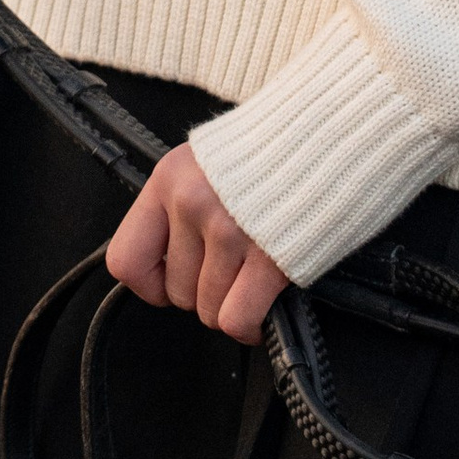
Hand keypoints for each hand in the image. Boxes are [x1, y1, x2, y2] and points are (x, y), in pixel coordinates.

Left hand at [104, 142, 288, 340]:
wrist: (331, 133)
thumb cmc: (272, 152)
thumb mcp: (206, 164)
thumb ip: (179, 209)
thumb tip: (164, 268)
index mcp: (169, 180)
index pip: (127, 260)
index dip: (151, 284)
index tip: (171, 281)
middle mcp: (192, 204)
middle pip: (178, 293)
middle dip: (206, 293)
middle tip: (232, 271)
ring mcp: (229, 230)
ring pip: (210, 311)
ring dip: (232, 306)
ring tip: (252, 278)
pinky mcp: (269, 256)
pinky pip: (238, 318)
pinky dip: (250, 325)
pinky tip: (262, 309)